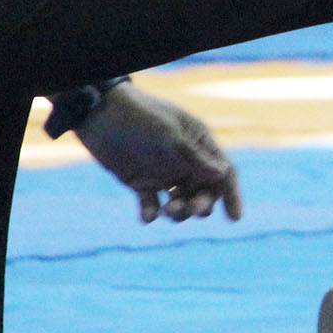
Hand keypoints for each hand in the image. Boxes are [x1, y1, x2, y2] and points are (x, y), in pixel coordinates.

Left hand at [76, 84, 241, 223]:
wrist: (98, 114)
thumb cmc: (139, 117)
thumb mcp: (168, 136)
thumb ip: (194, 158)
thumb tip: (223, 174)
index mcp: (198, 144)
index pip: (223, 172)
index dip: (232, 195)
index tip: (234, 218)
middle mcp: (185, 161)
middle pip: (205, 192)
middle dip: (203, 204)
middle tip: (194, 208)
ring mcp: (164, 173)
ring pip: (181, 202)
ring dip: (179, 211)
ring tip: (167, 210)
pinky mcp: (141, 183)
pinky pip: (152, 205)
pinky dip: (151, 213)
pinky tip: (147, 216)